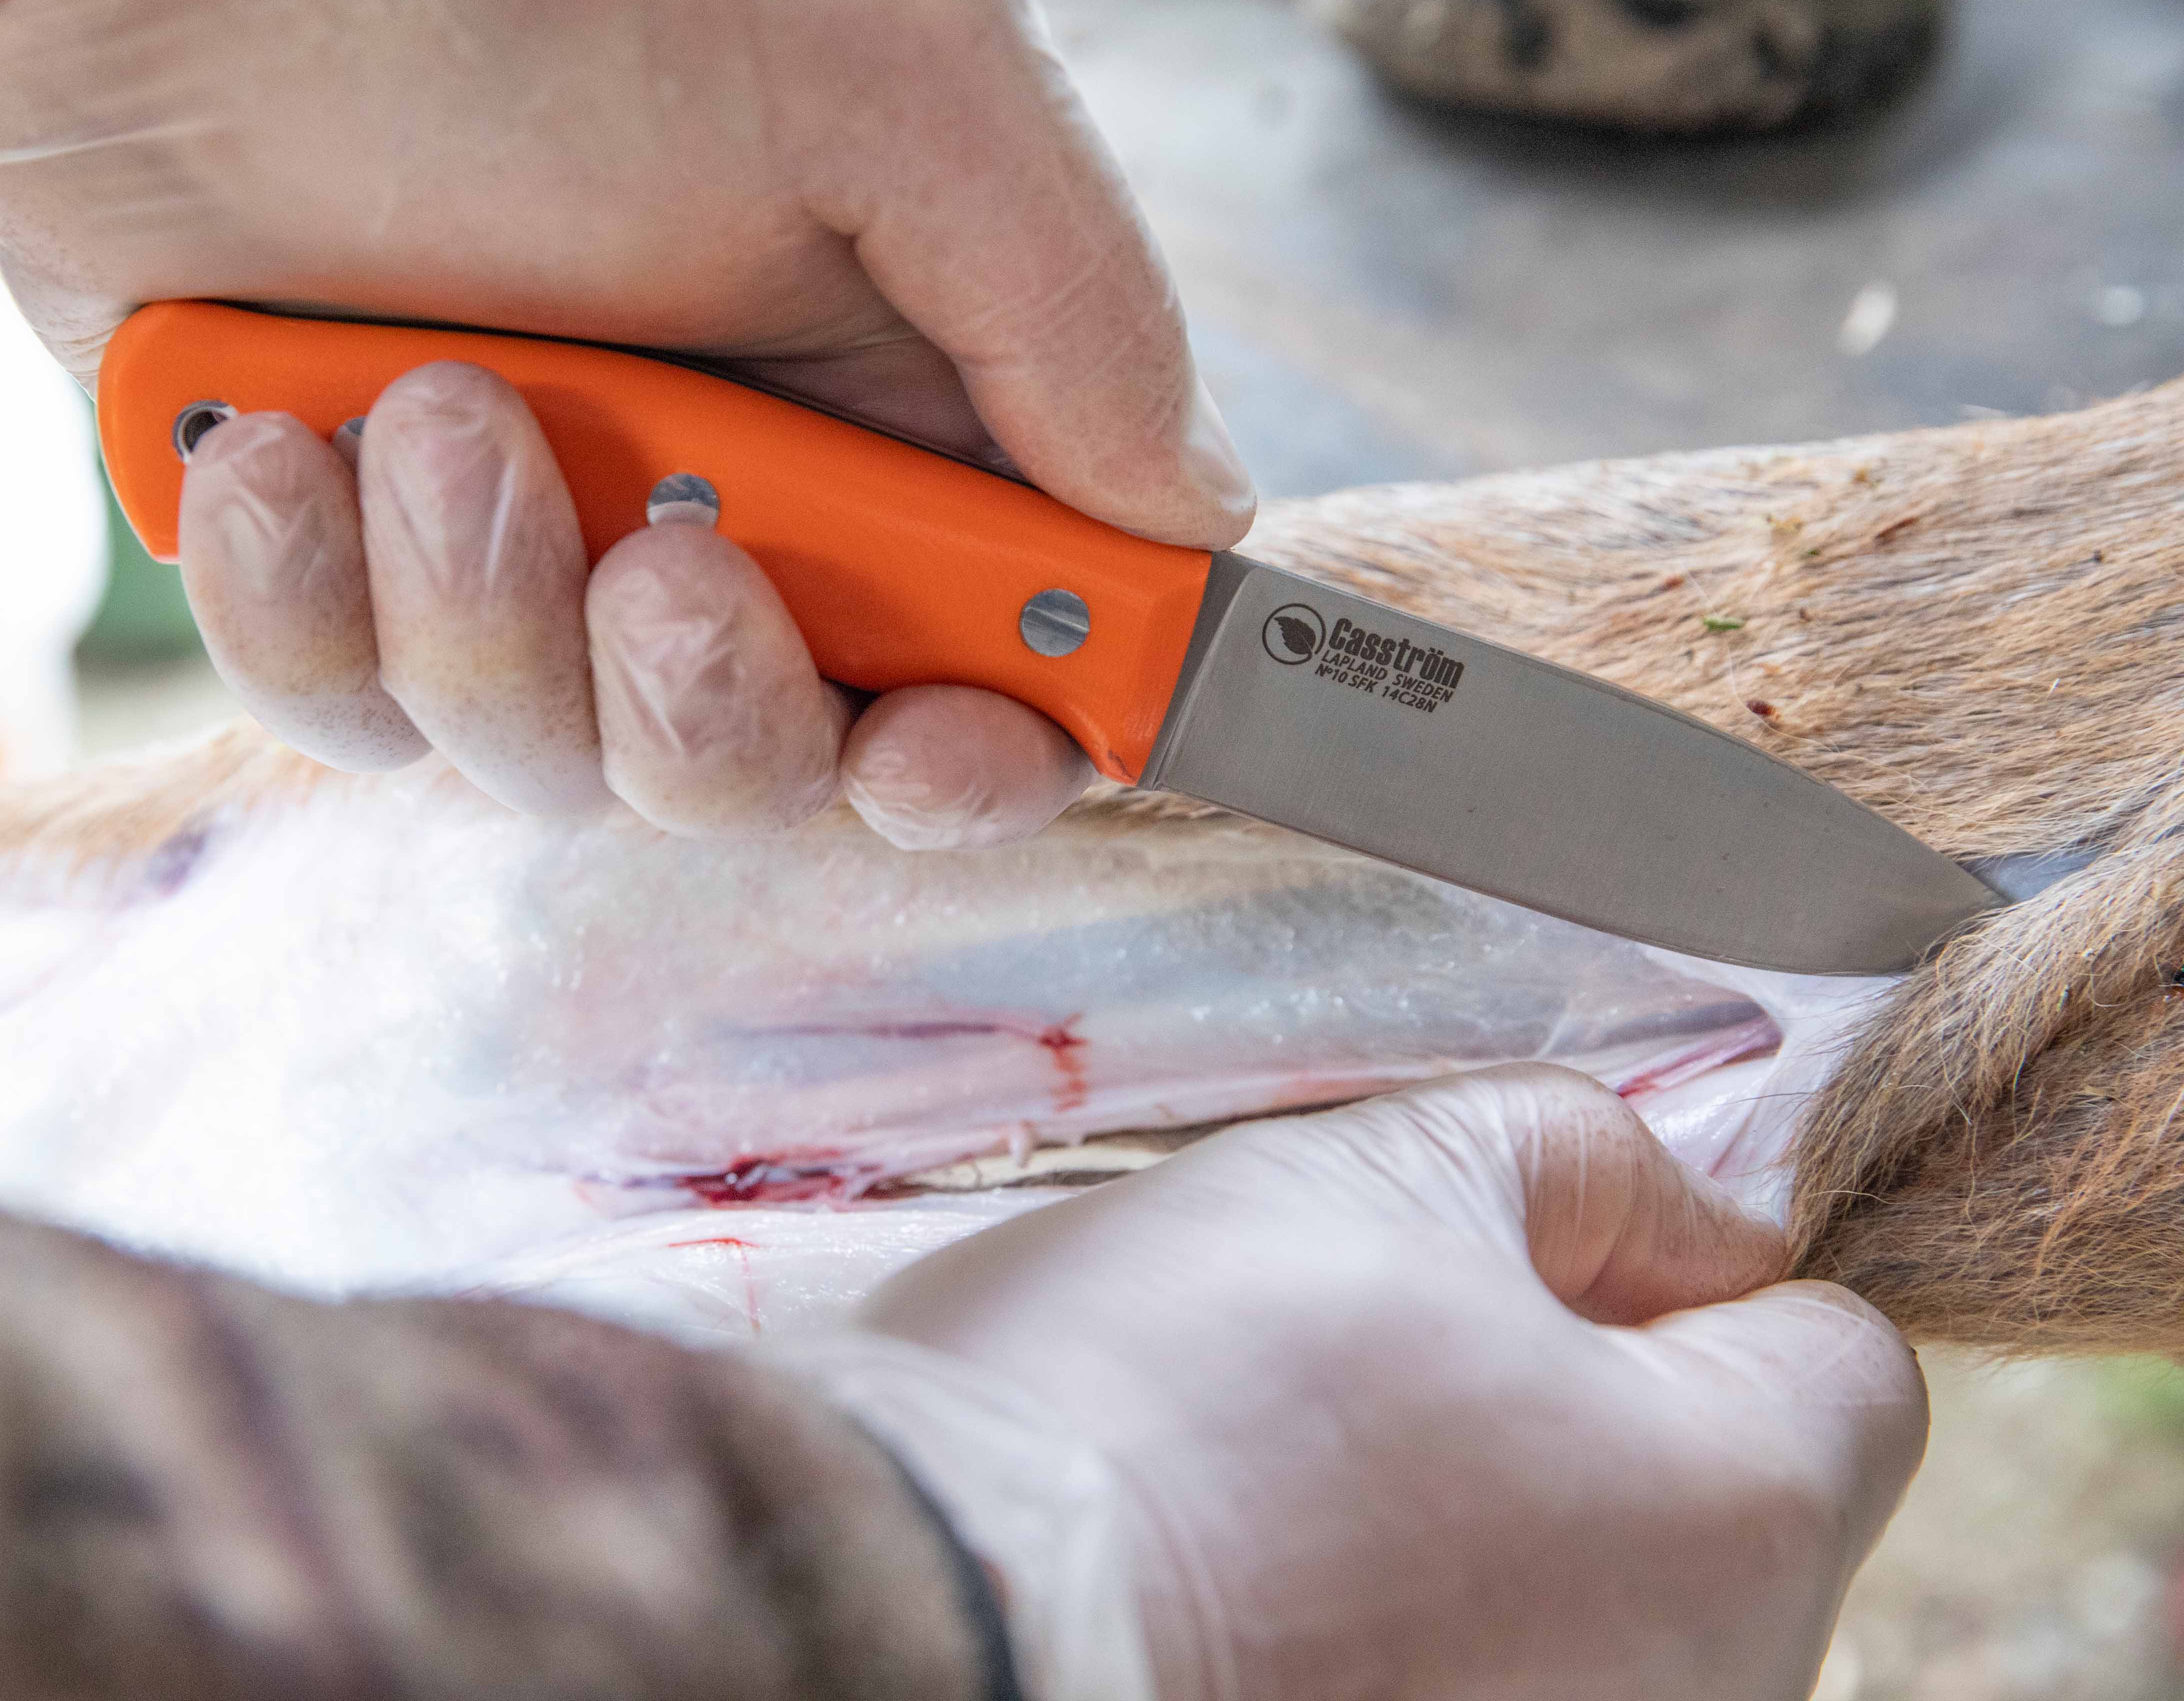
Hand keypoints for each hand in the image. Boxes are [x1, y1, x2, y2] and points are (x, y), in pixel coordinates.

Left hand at [0, 0, 1252, 844]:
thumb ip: (1075, 308)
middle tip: (663, 558)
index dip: (977, 758)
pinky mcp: (332, 589)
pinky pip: (340, 723)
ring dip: (486, 607)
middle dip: (710, 702)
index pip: (988, 679)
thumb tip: (1188, 526)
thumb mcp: (898, 68)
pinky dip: (301, 602)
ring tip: (428, 399)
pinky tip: (273, 445)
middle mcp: (709, 522)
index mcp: (881, 419)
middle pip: (768, 770)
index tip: (933, 745)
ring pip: (546, 767)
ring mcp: (512, 566)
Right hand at [778, 1067, 1926, 1700]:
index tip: (1535, 1247)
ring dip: (1484, 1518)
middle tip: (1374, 1337)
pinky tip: (1268, 1582)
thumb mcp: (1391, 1167)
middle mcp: (1713, 1691)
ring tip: (1290, 1473)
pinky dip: (1408, 1627)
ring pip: (1590, 1598)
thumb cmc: (1180, 1383)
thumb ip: (1586, 1155)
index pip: (1839, 1353)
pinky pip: (1493, 1673)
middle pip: (1715, 1493)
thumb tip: (1686, 1217)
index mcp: (1743, 1512)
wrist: (963, 1605)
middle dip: (1580, 1391)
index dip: (1688, 1265)